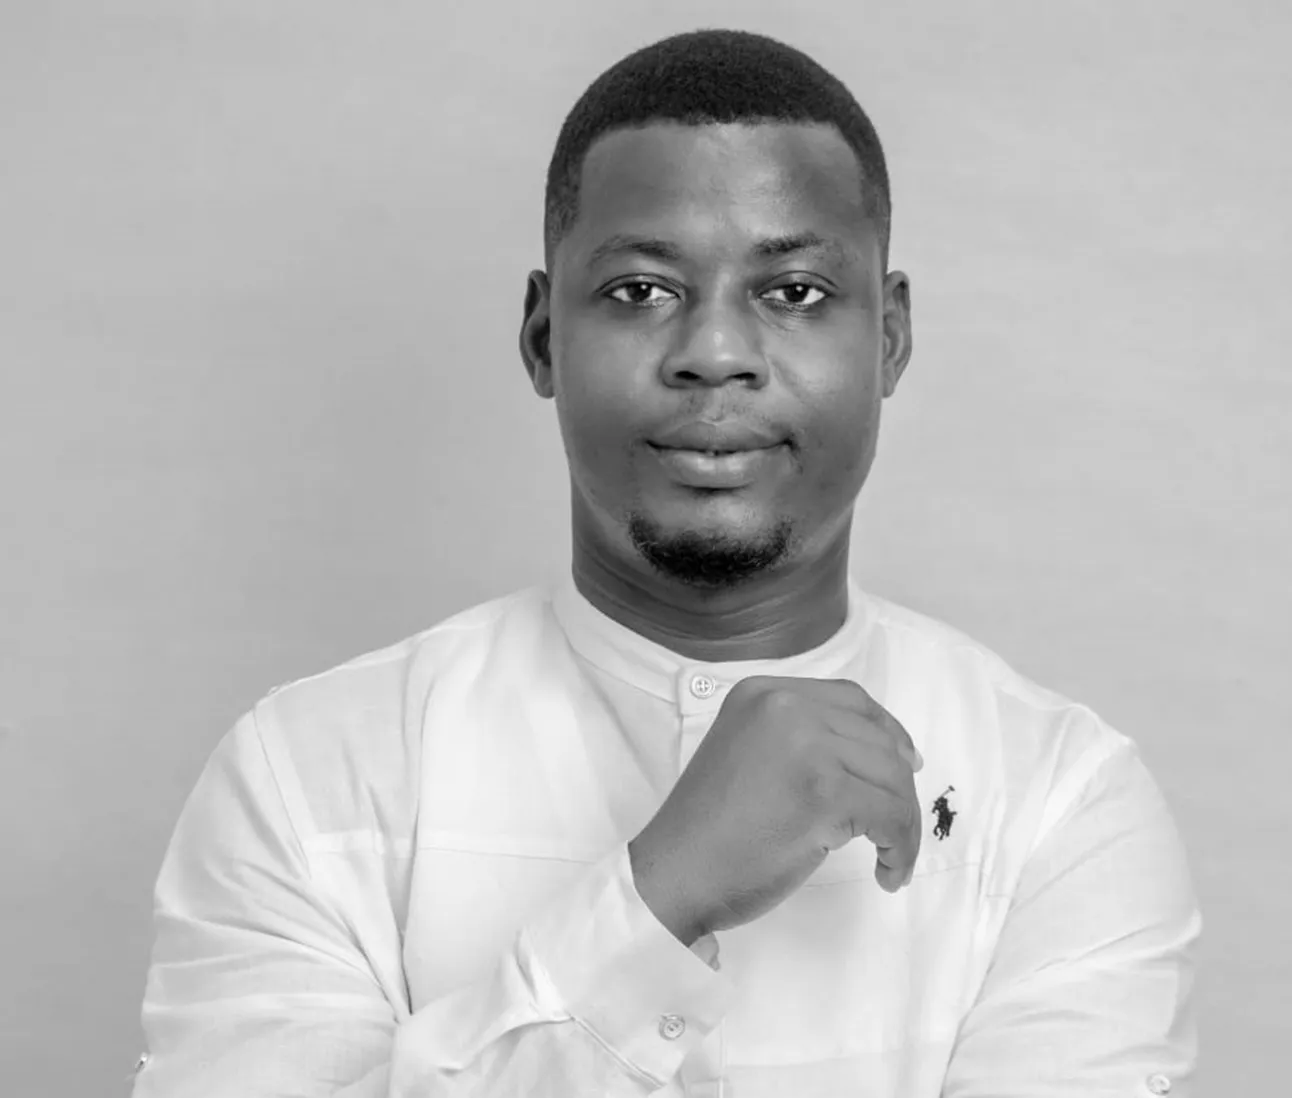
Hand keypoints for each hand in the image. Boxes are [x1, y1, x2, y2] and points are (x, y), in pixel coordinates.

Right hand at [629, 675, 922, 944]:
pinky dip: (900, 848)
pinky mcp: (823, 792)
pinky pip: (891, 816)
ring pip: (892, 777)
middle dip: (900, 788)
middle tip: (898, 830)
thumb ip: (796, 737)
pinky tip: (887, 871)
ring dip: (904, 824)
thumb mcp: (747, 751)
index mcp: (763, 693)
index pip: (851, 699)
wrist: (675, 871)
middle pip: (878, 739)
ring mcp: (806, 745)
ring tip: (892, 859)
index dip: (888, 732)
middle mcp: (785, 707)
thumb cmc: (709, 828)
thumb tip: (879, 754)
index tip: (906, 766)